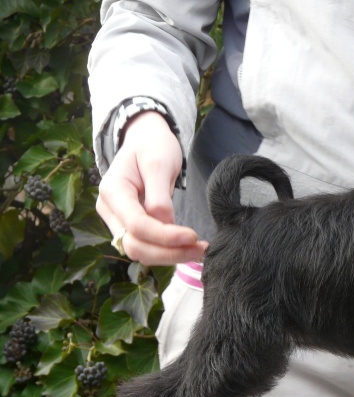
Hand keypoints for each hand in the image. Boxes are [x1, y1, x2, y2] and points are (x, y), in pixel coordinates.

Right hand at [96, 111, 207, 264]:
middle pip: (135, 246)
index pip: (136, 224)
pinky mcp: (131, 227)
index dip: (164, 236)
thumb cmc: (153, 146)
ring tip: (199, 251)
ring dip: (170, 256)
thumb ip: (160, 196)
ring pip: (140, 252)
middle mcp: (109, 210)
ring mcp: (117, 220)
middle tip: (202, 250)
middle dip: (169, 252)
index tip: (193, 236)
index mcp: (112, 191)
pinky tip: (189, 248)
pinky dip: (167, 252)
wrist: (146, 140)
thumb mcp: (159, 163)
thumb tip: (166, 224)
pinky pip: (147, 247)